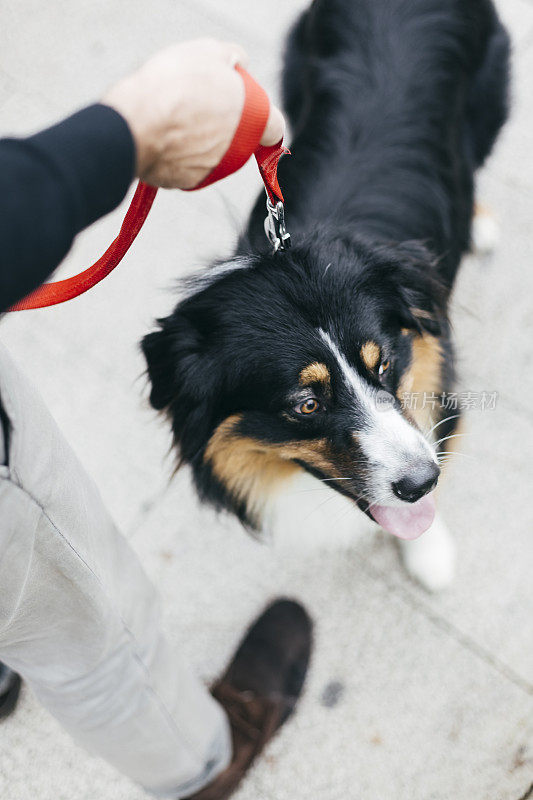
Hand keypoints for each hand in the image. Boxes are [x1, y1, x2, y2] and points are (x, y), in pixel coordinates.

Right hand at [103, 38, 284, 188]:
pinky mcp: (187, 181)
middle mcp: (238, 150)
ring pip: (209, 149)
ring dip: (196, 135)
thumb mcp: (208, 52)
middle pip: (236, 135)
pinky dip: (176, 151)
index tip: (252, 113)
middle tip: (196, 100)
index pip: (275, 127)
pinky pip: (185, 163)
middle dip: (221, 121)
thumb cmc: (174, 85)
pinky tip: (160, 133)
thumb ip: (232, 58)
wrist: (136, 123)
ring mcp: (213, 169)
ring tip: (172, 113)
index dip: (264, 118)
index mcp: (253, 118)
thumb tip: (238, 63)